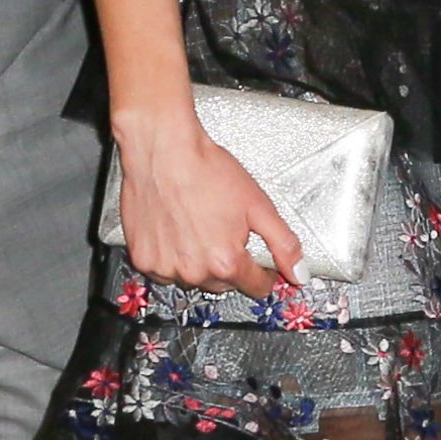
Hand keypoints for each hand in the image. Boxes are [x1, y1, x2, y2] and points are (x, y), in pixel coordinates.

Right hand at [116, 112, 300, 300]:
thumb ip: (283, 244)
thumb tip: (299, 273)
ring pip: (193, 279)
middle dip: (230, 264)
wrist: (163, 151)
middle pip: (224, 285)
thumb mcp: (259, 205)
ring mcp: (164, 268)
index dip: (263, 273)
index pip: (256, 288)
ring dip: (200, 263)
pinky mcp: (141, 259)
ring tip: (200, 228)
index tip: (260, 260)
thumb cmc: (206, 171)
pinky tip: (177, 232)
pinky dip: (173, 257)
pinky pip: (164, 270)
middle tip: (227, 232)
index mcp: (226, 262)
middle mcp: (193, 271)